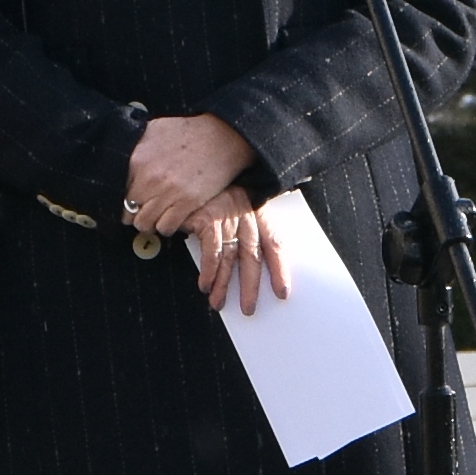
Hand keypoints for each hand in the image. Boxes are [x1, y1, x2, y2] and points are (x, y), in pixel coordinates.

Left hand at [125, 109, 253, 235]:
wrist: (222, 136)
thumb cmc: (189, 131)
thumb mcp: (155, 130)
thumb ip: (136, 146)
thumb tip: (124, 158)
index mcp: (137, 160)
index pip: (118, 192)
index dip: (124, 199)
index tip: (131, 201)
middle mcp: (149, 178)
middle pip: (128, 212)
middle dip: (134, 214)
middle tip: (143, 212)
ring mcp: (168, 192)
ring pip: (144, 224)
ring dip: (149, 223)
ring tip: (156, 216)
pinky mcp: (187, 202)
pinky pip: (165, 227)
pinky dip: (166, 226)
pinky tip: (171, 218)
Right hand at [193, 193, 300, 315]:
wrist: (193, 166)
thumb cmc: (215, 188)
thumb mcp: (238, 201)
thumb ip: (247, 224)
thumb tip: (252, 256)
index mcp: (258, 211)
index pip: (275, 243)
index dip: (279, 269)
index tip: (282, 292)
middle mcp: (245, 215)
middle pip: (252, 257)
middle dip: (251, 286)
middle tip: (249, 308)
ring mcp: (226, 217)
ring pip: (230, 259)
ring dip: (223, 285)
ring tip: (219, 303)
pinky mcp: (207, 219)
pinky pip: (211, 252)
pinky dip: (208, 272)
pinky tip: (205, 285)